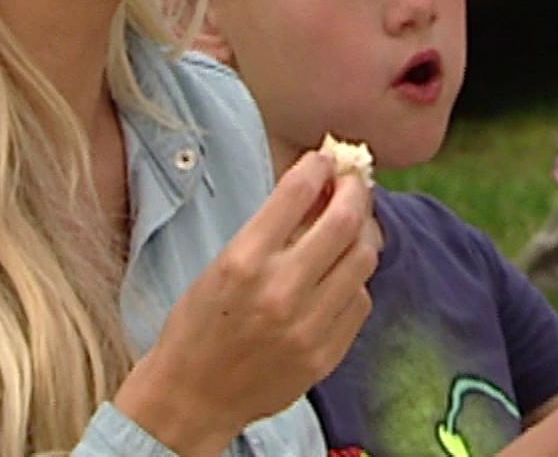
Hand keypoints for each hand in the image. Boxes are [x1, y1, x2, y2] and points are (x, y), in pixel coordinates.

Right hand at [114, 152, 377, 455]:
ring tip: (355, 224)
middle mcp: (279, 291)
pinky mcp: (326, 354)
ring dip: (364, 231)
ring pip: (363, 258)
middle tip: (354, 182)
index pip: (297, 193)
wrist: (192, 396)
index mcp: (243, 261)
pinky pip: (361, 300)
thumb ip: (270, 230)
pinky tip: (343, 272)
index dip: (319, 166)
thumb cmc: (198, 325)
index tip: (325, 160)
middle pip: (344, 221)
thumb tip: (316, 188)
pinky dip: (356, 278)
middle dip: (355, 190)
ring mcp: (308, 326)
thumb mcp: (221, 265)